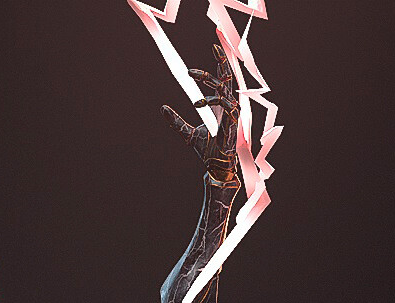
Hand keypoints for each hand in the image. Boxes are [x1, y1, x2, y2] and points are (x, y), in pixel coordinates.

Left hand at [161, 40, 241, 187]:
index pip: (222, 78)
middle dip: (222, 59)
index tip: (213, 48)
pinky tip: (197, 103)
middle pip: (227, 76)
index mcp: (220, 104)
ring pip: (224, 86)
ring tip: (192, 74)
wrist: (215, 165)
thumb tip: (162, 108)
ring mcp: (231, 111)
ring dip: (208, 78)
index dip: (219, 62)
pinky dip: (211, 100)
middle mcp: (227, 104)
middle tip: (215, 45)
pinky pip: (225, 103)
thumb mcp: (186, 132)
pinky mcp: (232, 120)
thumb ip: (176, 120)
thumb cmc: (206, 150)